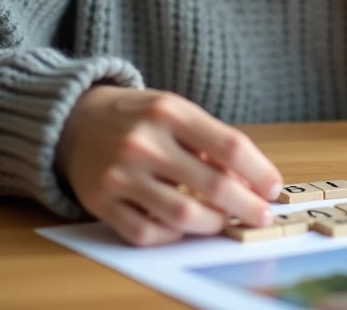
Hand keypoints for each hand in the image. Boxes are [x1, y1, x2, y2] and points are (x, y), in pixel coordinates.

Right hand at [56, 86, 282, 246]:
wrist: (73, 121)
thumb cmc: (137, 117)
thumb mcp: (174, 111)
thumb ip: (209, 140)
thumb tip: (250, 181)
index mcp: (168, 111)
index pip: (229, 145)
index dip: (259, 172)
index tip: (272, 188)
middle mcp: (143, 141)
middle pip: (212, 185)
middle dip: (245, 206)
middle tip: (260, 215)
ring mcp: (119, 174)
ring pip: (182, 216)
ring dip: (212, 224)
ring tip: (222, 220)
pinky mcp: (100, 202)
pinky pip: (147, 233)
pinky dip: (171, 235)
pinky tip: (181, 226)